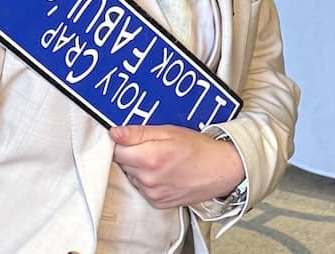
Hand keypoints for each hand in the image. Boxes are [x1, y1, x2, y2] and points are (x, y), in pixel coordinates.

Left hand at [110, 125, 244, 207]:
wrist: (220, 169)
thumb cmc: (197, 148)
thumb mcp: (167, 131)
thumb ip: (137, 133)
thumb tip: (114, 133)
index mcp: (149, 159)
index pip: (115, 151)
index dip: (120, 142)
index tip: (127, 139)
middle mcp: (149, 180)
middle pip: (122, 164)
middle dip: (130, 154)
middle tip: (149, 147)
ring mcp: (154, 194)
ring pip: (131, 176)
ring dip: (137, 168)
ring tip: (158, 159)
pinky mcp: (159, 203)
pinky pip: (141, 189)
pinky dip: (146, 180)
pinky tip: (161, 172)